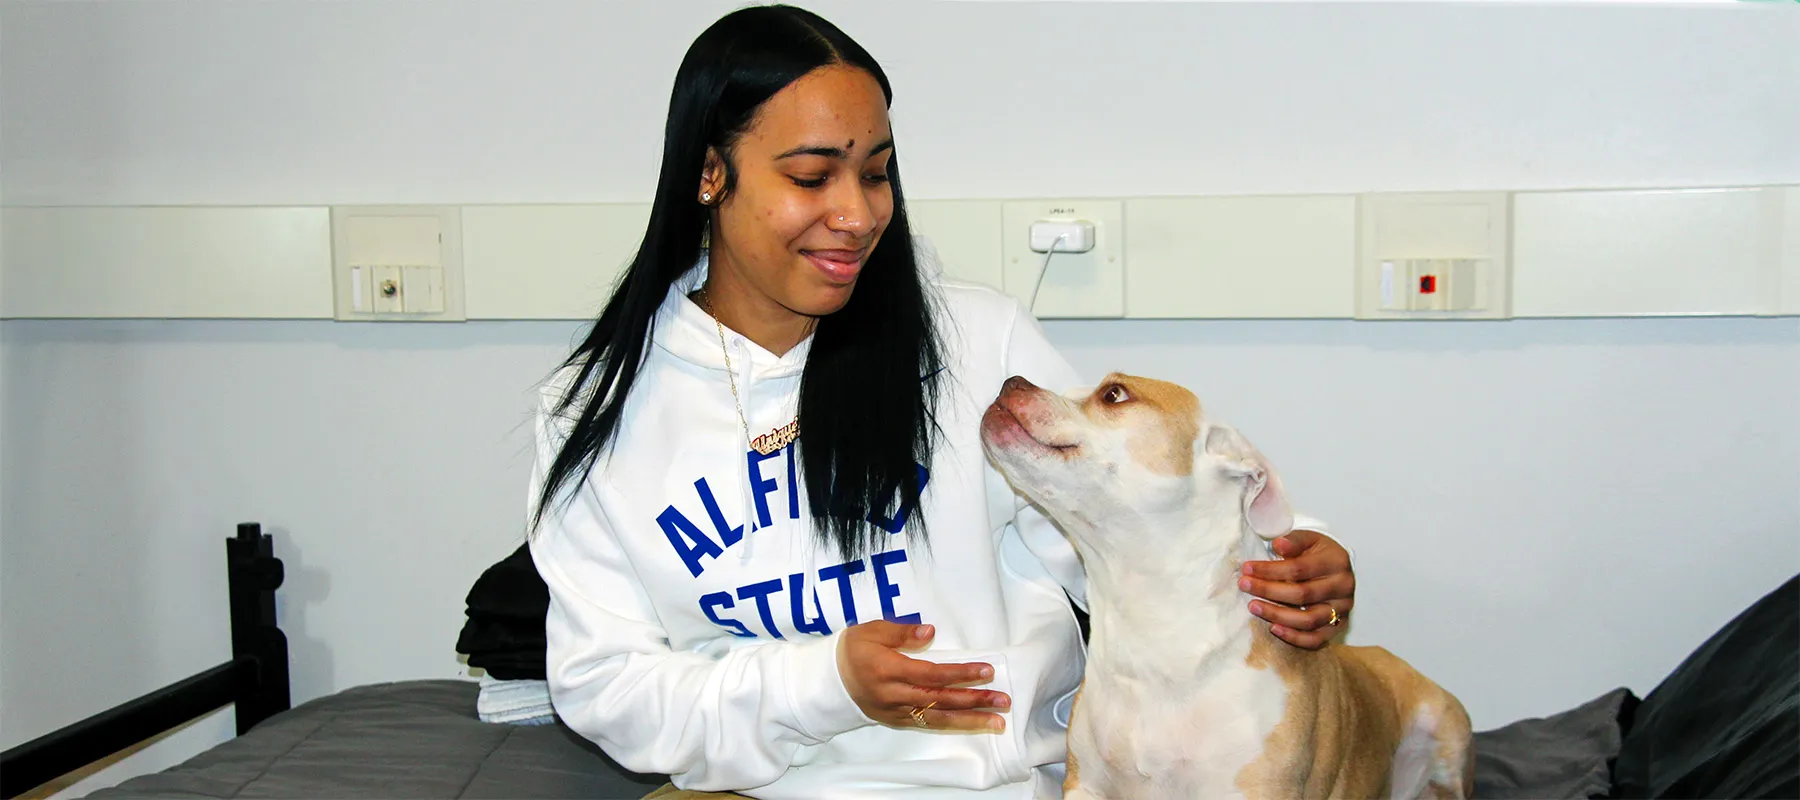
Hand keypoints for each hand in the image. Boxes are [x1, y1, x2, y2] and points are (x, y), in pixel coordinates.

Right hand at [836, 621, 1009, 731]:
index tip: (986, 671)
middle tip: (1003, 700)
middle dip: (974, 701)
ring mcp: (896, 711)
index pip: (931, 674)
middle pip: (940, 700)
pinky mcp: (896, 720)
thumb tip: (931, 632)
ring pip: (938, 718)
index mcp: (888, 669)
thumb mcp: (871, 630)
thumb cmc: (852, 649)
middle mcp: (894, 694)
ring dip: (970, 720)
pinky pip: (928, 724)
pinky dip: (952, 724)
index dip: (960, 674)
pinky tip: (972, 723)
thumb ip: (902, 633)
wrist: (827, 681)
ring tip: (997, 721)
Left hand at [1239, 529, 1355, 649]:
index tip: (1247, 568)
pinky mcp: (1338, 626)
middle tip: (1244, 586)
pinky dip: (1294, 637)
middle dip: (1268, 591)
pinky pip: (1316, 639)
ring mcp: (1342, 609)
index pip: (1299, 568)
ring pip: (1309, 620)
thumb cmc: (1317, 553)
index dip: (1270, 570)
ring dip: (1277, 615)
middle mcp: (1343, 587)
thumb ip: (1293, 541)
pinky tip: (1274, 628)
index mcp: (1336, 562)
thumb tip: (1278, 544)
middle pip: (1302, 594)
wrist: (1336, 567)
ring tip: (1253, 607)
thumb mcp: (1308, 539)